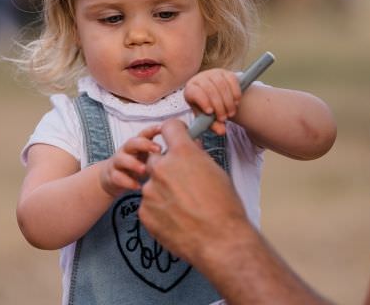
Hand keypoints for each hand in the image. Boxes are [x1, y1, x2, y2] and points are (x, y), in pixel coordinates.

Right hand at [100, 125, 160, 196]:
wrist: (112, 178)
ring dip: (133, 163)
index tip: (163, 129)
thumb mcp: (149, 158)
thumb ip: (163, 154)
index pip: (144, 133)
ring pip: (121, 158)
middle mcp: (127, 151)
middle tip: (158, 149)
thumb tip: (188, 149)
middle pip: (132, 142)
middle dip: (144, 144)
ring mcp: (118, 162)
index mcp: (138, 145)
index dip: (153, 130)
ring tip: (144, 170)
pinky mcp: (112, 175)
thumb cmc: (137, 166)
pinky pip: (117, 177)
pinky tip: (137, 186)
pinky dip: (127, 182)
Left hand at [139, 119, 247, 263]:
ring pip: (152, 182)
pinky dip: (159, 208)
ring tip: (182, 205)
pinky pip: (148, 203)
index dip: (175, 130)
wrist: (220, 242)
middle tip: (181, 179)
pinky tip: (176, 218)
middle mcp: (162, 167)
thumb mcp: (215, 171)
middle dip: (166, 164)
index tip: (177, 136)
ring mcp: (150, 190)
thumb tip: (191, 146)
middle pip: (156, 157)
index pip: (169, 126)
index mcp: (182, 153)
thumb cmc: (224, 207)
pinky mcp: (144, 211)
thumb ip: (197, 156)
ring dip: (163, 189)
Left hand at [184, 68, 241, 134]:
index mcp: (190, 89)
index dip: (203, 101)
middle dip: (218, 105)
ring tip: (231, 113)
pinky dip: (235, 92)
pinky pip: (232, 80)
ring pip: (221, 85)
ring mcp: (213, 73)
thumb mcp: (206, 117)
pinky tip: (236, 102)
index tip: (210, 112)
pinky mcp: (225, 73)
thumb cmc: (207, 108)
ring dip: (228, 101)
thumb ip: (212, 125)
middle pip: (210, 89)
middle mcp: (200, 78)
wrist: (217, 96)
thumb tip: (222, 131)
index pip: (195, 92)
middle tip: (224, 118)